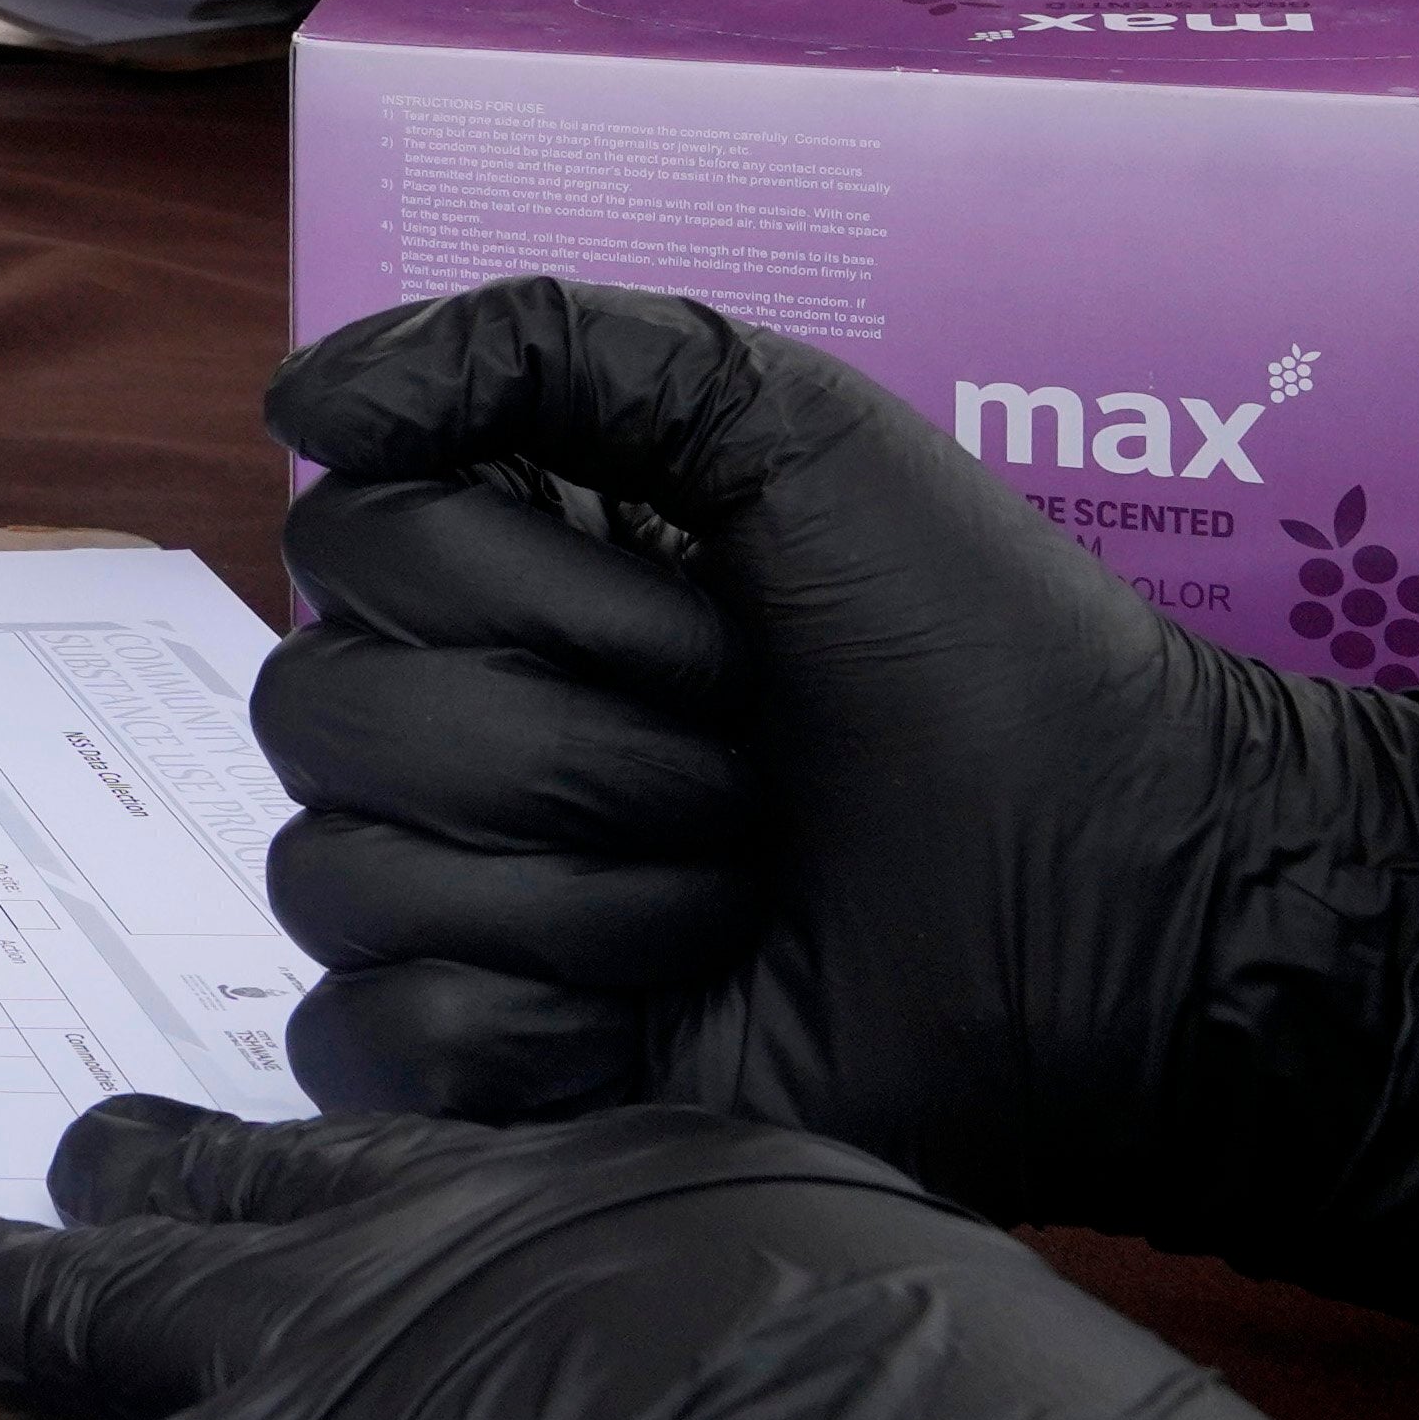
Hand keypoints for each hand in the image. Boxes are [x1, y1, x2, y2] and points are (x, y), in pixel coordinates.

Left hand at [0, 1101, 1418, 1419]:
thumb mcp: (889, 1331)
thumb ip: (723, 1340)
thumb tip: (674, 1408)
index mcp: (609, 1189)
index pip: (391, 1162)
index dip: (300, 1178)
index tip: (240, 1173)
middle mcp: (441, 1248)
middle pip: (205, 1192)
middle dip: (88, 1192)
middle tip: (5, 1174)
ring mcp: (333, 1375)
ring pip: (69, 1302)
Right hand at [254, 279, 1418, 1302]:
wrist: (1125, 898)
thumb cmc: (977, 650)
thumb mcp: (779, 418)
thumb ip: (533, 345)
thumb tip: (293, 409)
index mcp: (499, 573)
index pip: (347, 544)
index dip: (533, 590)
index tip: (715, 616)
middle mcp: (455, 727)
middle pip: (323, 714)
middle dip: (577, 745)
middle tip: (749, 769)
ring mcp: (465, 906)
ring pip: (338, 876)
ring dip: (581, 888)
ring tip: (735, 891)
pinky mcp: (495, 1074)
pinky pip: (366, 1040)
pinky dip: (516, 1028)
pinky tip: (650, 1016)